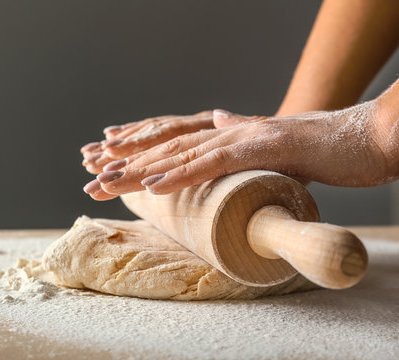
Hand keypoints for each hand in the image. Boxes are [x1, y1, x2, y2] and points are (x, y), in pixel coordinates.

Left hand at [85, 101, 397, 199]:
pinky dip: (181, 173)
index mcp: (227, 134)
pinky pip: (214, 162)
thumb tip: (221, 122)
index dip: (136, 152)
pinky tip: (153, 184)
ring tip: (105, 180)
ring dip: (140, 169)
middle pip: (166, 147)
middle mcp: (228, 130)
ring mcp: (244, 136)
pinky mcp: (264, 148)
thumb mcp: (271, 148)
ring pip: (181, 153)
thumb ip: (241, 137)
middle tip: (89, 176)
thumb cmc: (321, 149)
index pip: (172, 143)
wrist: (364, 138)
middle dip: (125, 163)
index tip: (105, 164)